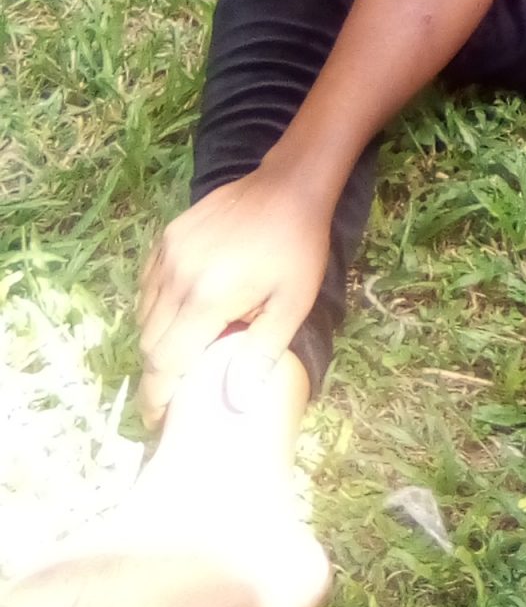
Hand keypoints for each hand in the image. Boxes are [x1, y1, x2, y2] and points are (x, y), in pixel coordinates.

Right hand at [138, 167, 332, 425]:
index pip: (167, 361)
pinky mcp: (167, 239)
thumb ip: (261, 351)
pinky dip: (157, 309)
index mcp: (207, 298)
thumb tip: (236, 398)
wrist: (288, 186)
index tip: (159, 420)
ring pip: (145, 315)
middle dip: (159, 373)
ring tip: (180, 356)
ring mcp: (168, 255)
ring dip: (157, 342)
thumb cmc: (298, 248)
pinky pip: (148, 286)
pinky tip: (181, 316)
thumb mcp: (293, 303)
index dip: (158, 396)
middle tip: (175, 392)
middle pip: (150, 342)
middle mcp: (177, 277)